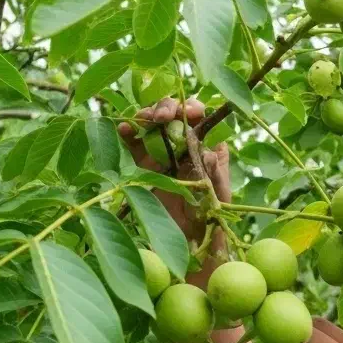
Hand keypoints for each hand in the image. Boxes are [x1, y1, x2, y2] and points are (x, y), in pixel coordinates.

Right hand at [118, 97, 229, 247]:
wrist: (190, 235)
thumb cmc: (211, 211)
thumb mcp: (218, 191)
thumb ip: (215, 170)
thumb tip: (210, 150)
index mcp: (202, 142)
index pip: (197, 116)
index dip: (192, 107)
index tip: (189, 113)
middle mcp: (180, 140)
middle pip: (171, 112)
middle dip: (166, 107)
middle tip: (163, 117)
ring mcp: (159, 149)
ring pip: (150, 121)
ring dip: (145, 114)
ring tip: (144, 119)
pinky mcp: (141, 161)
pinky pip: (131, 141)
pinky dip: (126, 131)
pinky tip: (124, 128)